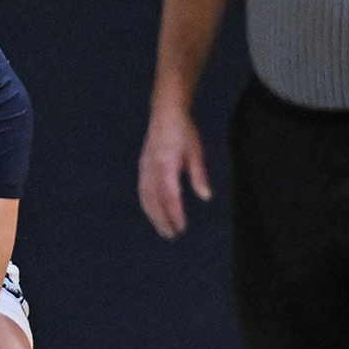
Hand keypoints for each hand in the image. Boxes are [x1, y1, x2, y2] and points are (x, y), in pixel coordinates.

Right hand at [137, 105, 211, 238]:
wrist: (165, 112)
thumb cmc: (183, 131)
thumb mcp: (196, 152)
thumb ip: (199, 176)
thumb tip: (205, 197)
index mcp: (166, 163)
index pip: (170, 194)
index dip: (175, 213)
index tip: (182, 227)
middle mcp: (151, 168)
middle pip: (154, 200)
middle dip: (162, 219)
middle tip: (172, 235)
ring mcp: (144, 167)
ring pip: (145, 197)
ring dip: (154, 215)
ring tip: (163, 228)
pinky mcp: (143, 167)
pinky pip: (143, 190)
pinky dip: (148, 204)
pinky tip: (154, 212)